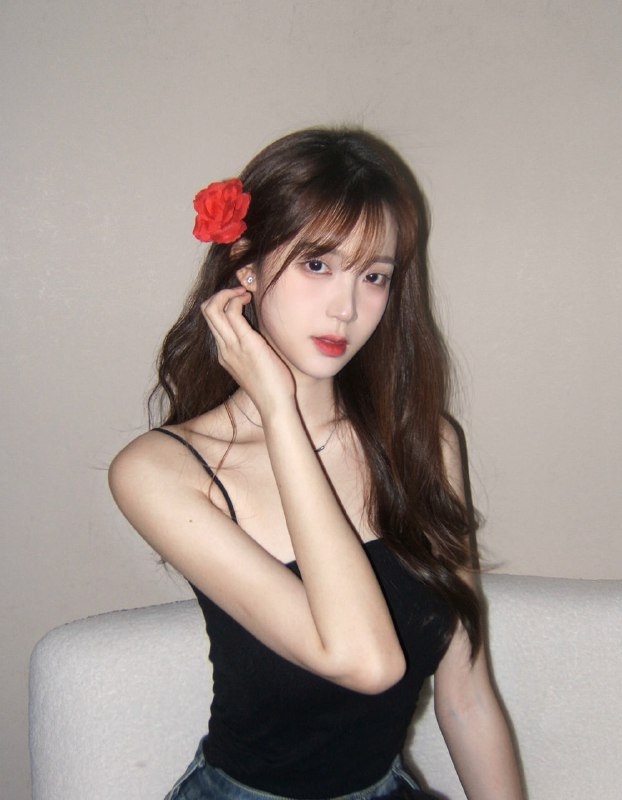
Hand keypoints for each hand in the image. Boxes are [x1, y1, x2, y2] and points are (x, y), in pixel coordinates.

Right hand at [201, 287, 295, 416]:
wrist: (274, 405)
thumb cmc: (272, 388)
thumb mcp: (256, 365)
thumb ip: (252, 350)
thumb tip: (260, 338)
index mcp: (225, 354)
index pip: (212, 322)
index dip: (222, 304)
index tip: (240, 300)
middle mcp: (223, 348)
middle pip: (206, 312)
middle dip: (220, 294)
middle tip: (240, 292)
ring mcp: (231, 346)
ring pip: (212, 309)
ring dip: (227, 293)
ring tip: (244, 294)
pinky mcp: (246, 343)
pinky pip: (231, 313)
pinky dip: (237, 299)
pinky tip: (249, 299)